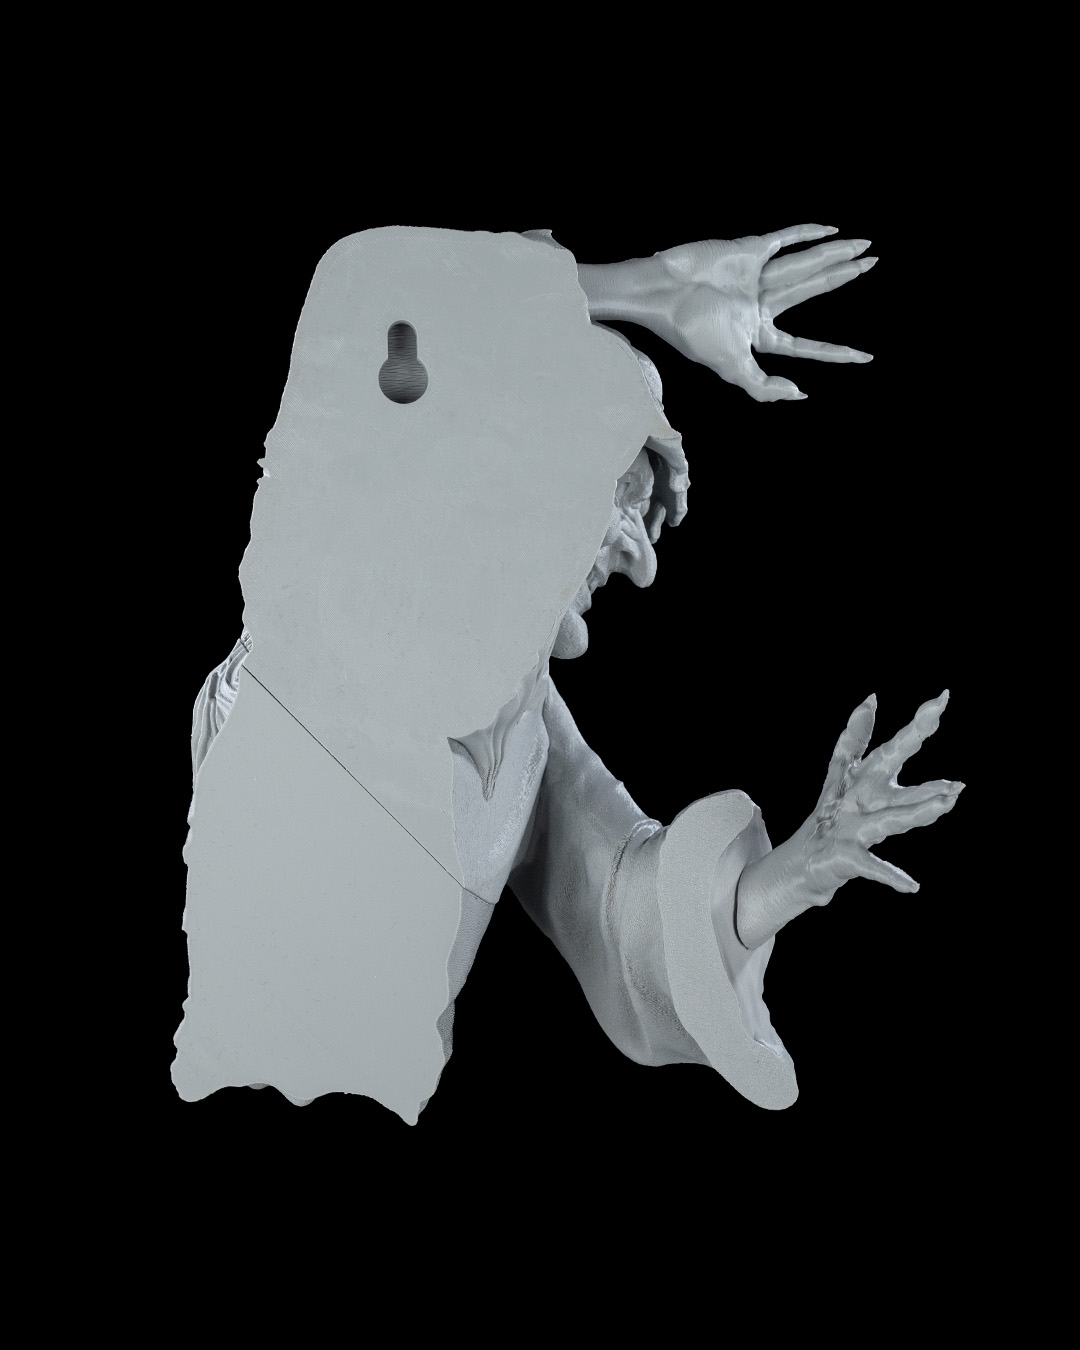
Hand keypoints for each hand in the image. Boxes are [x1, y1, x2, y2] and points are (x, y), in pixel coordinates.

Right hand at [657, 225, 875, 401]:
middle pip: (809, 290)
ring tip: (865, 246)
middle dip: (841, 277)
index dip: (834, 352)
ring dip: (833, 254)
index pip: (803, 346)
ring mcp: (755, 275)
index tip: (865, 357)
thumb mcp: (731, 368)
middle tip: (873, 265)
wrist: (662, 294)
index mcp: (756, 334)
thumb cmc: (693, 332)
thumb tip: (800, 394)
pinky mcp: (749, 250)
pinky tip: (830, 230)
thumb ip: (763, 386)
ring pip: (803, 264)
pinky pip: (784, 239)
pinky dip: (805, 234)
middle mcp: (759, 303)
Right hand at [731, 692, 963, 949]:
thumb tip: (870, 697)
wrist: (799, 869)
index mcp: (855, 781)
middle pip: (882, 763)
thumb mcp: (845, 781)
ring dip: (918, 810)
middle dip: (908, 738)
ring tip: (950, 799)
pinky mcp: (844, 858)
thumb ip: (858, 741)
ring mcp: (848, 827)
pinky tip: (911, 886)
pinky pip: (872, 867)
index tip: (910, 699)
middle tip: (934, 712)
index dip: (884, 723)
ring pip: (889, 817)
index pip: (871, 745)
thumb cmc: (833, 821)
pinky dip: (890, 876)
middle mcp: (852, 798)